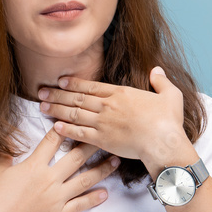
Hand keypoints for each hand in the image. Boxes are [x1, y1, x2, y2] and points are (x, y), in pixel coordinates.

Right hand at [0, 126, 120, 211]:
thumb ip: (4, 154)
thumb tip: (4, 140)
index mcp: (34, 166)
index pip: (53, 141)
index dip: (65, 129)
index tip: (77, 121)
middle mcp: (49, 179)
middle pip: (76, 157)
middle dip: (92, 145)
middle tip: (106, 136)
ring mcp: (56, 197)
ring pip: (85, 180)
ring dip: (102, 170)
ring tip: (115, 161)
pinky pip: (81, 204)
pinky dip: (94, 199)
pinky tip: (106, 193)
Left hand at [37, 66, 186, 163]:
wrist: (163, 141)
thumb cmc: (168, 120)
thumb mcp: (170, 95)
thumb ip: (161, 81)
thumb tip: (156, 70)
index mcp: (121, 94)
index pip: (91, 86)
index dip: (74, 84)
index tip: (60, 82)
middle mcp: (108, 106)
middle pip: (78, 98)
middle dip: (57, 95)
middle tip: (41, 92)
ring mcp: (103, 123)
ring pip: (75, 114)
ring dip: (57, 110)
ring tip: (42, 107)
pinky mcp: (103, 140)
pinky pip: (80, 133)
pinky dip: (67, 130)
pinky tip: (56, 127)